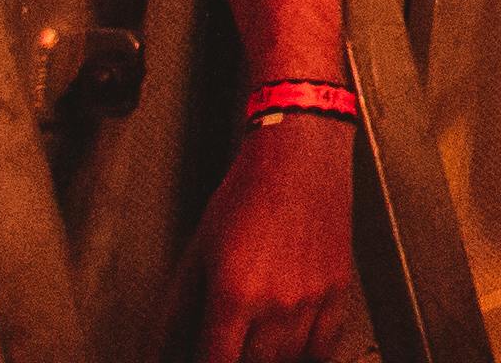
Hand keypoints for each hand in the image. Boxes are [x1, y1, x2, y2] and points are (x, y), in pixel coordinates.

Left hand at [163, 107, 356, 362]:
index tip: (203, 359)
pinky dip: (309, 353)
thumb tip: (162, 349)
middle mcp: (276, 303)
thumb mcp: (197, 252)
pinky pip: (326, 344)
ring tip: (256, 344)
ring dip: (270, 357)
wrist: (299, 157)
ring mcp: (312, 298)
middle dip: (237, 359)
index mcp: (234, 295)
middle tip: (228, 344)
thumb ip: (178, 310)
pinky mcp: (338, 288)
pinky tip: (292, 347)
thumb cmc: (247, 195)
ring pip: (290, 359)